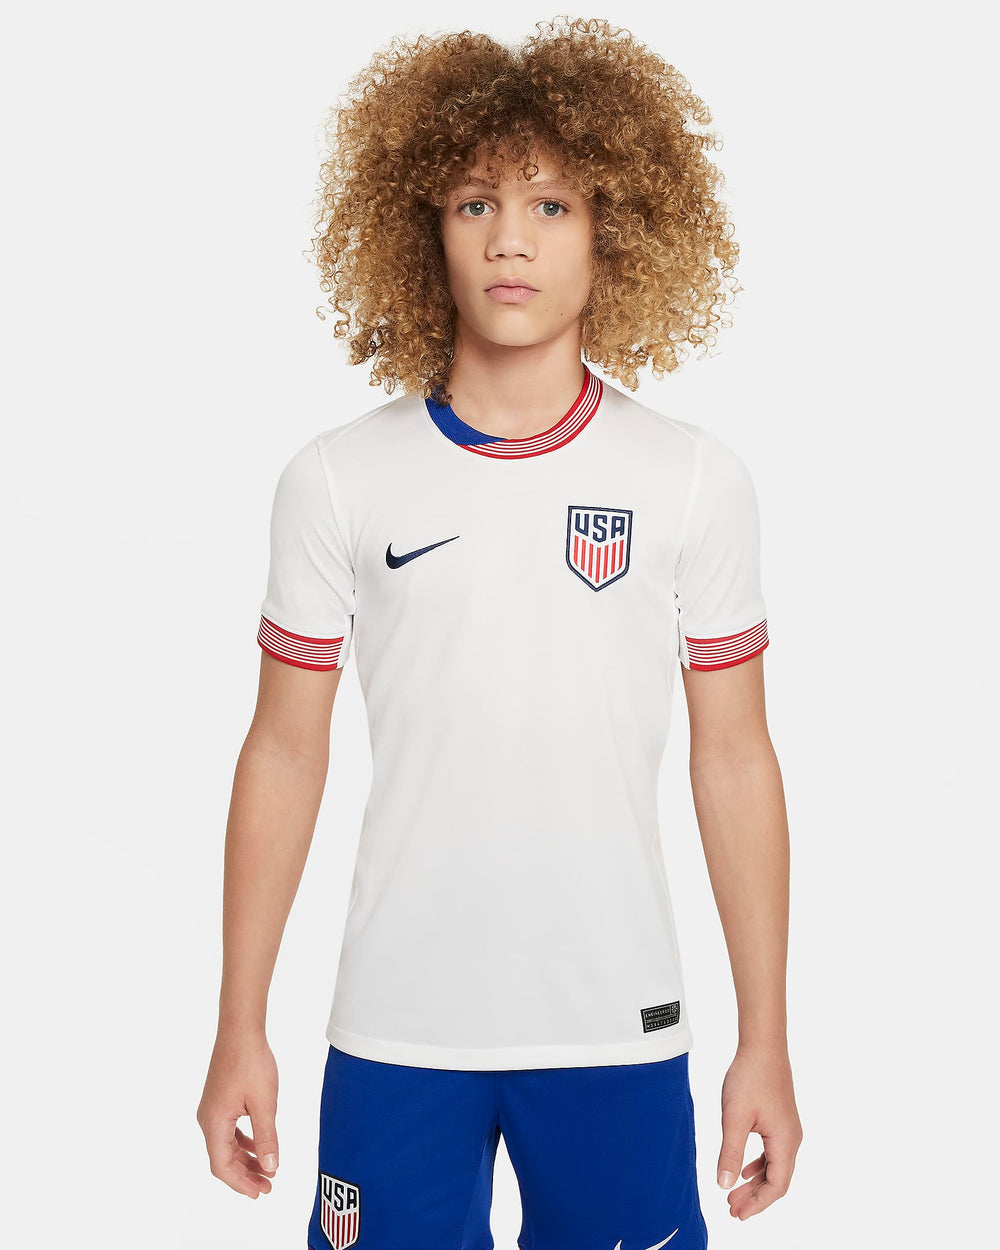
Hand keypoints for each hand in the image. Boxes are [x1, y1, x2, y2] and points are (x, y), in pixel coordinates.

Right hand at [197, 1032, 279, 1197]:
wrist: (241, 1030)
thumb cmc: (252, 1062)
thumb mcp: (264, 1103)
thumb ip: (266, 1137)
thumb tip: (270, 1168)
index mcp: (214, 1123)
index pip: (222, 1166)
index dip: (240, 1183)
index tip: (259, 1192)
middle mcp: (207, 1119)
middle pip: (223, 1158)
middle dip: (244, 1175)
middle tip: (268, 1187)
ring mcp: (212, 1109)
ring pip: (226, 1145)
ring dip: (245, 1160)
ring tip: (266, 1171)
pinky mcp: (219, 1100)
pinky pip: (229, 1130)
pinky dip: (243, 1142)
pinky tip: (258, 1147)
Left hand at [715, 1041, 801, 1219]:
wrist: (763, 1045)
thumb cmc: (750, 1078)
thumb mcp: (734, 1118)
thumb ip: (730, 1153)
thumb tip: (724, 1185)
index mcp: (785, 1141)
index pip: (776, 1186)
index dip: (758, 1204)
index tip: (737, 1213)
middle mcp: (792, 1138)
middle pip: (777, 1179)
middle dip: (755, 1197)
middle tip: (732, 1210)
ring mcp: (787, 1128)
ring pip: (774, 1166)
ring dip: (756, 1182)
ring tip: (734, 1194)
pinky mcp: (780, 1119)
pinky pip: (772, 1151)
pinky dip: (759, 1165)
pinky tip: (745, 1169)